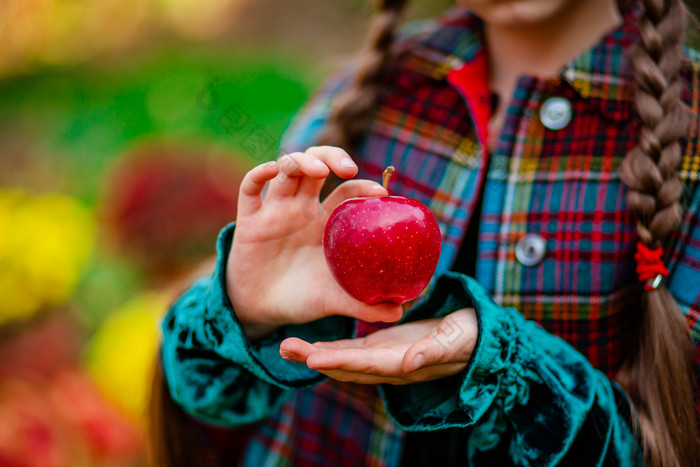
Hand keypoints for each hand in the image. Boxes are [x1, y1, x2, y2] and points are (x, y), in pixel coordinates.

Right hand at [228, 146, 403, 338]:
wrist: (261, 311)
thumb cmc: (302, 299)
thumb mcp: (334, 301)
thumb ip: (364, 305)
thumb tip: (398, 314)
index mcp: (327, 223)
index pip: (348, 192)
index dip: (363, 186)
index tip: (381, 195)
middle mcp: (303, 208)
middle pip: (318, 164)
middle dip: (333, 156)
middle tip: (349, 168)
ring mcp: (276, 210)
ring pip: (287, 168)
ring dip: (302, 161)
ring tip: (319, 170)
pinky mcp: (249, 219)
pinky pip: (250, 187)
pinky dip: (259, 173)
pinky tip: (273, 170)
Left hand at [279, 308, 477, 384]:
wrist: (477, 338)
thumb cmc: (472, 337)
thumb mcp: (457, 341)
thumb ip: (434, 352)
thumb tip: (409, 364)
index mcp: (404, 364)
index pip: (366, 364)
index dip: (339, 362)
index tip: (313, 358)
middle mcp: (387, 366)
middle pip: (345, 366)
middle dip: (313, 359)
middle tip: (283, 348)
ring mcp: (383, 358)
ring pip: (343, 360)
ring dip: (313, 354)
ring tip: (284, 347)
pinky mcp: (382, 346)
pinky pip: (351, 350)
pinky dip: (329, 349)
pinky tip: (309, 345)